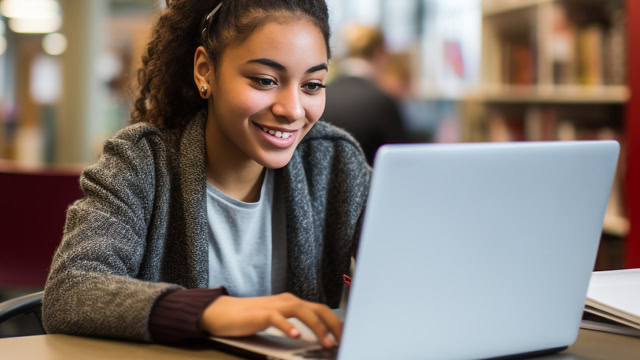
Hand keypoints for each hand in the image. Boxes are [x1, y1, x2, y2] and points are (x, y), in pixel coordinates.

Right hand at [199, 292, 341, 347]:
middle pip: (317, 309)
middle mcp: (287, 300)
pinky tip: (296, 336)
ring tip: (325, 342)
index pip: (321, 310)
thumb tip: (315, 338)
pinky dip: (288, 327)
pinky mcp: (261, 314)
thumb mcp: (278, 321)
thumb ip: (295, 325)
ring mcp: (275, 306)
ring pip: (302, 311)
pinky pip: (278, 318)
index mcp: (293, 302)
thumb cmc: (250, 318)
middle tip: (342, 340)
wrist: (223, 313)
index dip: (336, 322)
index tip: (346, 335)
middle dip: (333, 324)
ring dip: (316, 327)